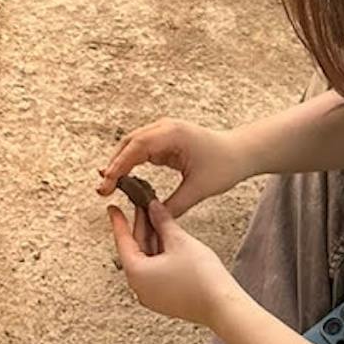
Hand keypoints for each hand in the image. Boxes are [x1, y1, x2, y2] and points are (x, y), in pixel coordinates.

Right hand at [97, 117, 252, 220]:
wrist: (241, 152)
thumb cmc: (225, 165)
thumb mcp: (199, 189)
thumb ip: (174, 204)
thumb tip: (151, 216)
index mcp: (172, 134)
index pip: (136, 147)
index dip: (118, 166)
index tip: (107, 184)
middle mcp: (165, 128)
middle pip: (129, 143)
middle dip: (114, 165)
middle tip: (102, 189)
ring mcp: (164, 132)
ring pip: (132, 145)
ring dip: (120, 163)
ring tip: (108, 186)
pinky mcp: (166, 140)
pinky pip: (142, 149)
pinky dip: (131, 162)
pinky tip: (124, 179)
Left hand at [107, 194, 234, 327]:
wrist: (223, 306)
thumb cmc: (201, 277)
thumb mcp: (179, 240)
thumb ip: (162, 221)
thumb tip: (153, 208)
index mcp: (136, 273)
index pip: (123, 241)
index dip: (119, 221)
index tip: (113, 209)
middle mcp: (140, 288)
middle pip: (136, 250)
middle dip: (142, 227)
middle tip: (144, 206)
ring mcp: (152, 296)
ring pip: (147, 261)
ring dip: (152, 240)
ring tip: (158, 219)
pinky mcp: (165, 300)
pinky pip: (155, 272)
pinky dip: (159, 255)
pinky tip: (167, 241)